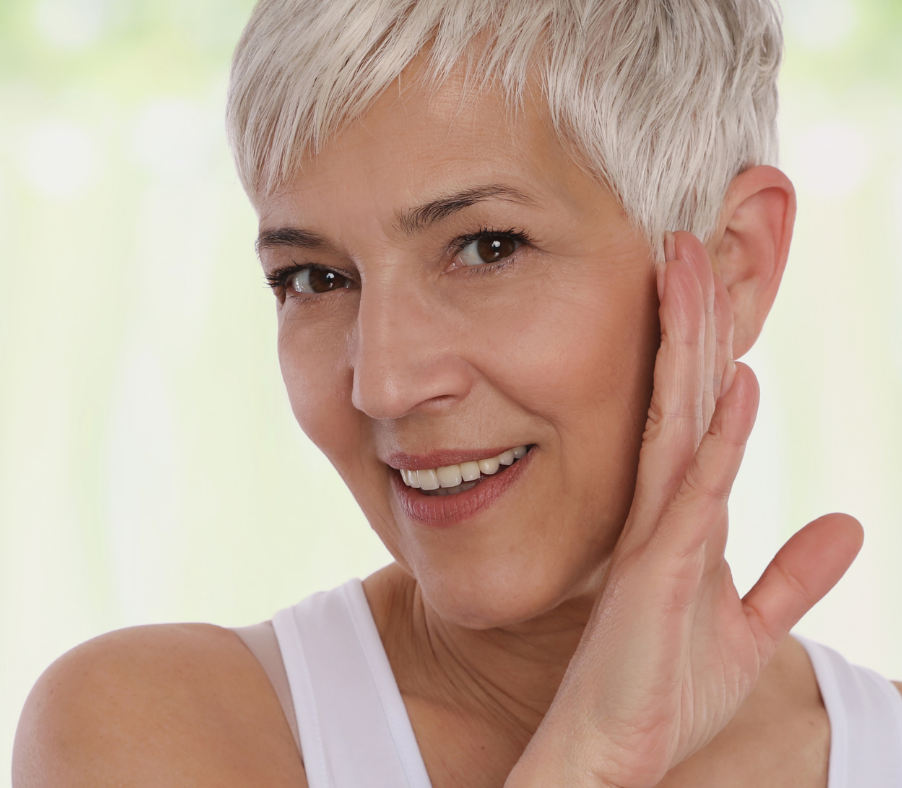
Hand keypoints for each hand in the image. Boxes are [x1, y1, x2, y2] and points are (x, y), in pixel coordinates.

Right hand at [506, 232, 862, 787]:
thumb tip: (847, 525)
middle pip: (679, 396)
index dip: (701, 346)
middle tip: (689, 240)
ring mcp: (655, 536)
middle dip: (687, 318)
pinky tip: (734, 387)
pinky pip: (693, 494)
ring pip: (677, 422)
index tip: (704, 282)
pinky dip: (717, 439)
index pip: (692, 412)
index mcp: (682, 516)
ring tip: (690, 270)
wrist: (612, 751)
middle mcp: (663, 511)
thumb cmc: (661, 688)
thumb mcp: (750, 628)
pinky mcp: (654, 573)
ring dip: (690, 348)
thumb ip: (795, 574)